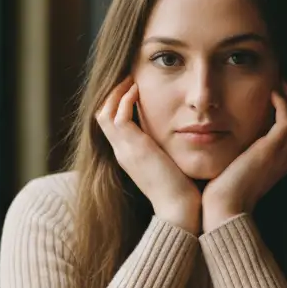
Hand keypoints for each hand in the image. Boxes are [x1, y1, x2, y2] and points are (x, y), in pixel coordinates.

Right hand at [95, 76, 200, 233]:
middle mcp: (122, 152)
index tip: (134, 87)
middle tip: (129, 77)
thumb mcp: (171, 163)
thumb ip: (168, 147)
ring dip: (117, 92)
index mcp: (129, 155)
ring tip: (131, 78)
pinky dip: (125, 100)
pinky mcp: (132, 149)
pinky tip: (138, 89)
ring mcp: (124, 150)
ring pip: (105, 112)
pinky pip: (119, 117)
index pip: (113, 123)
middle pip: (103, 114)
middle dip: (114, 94)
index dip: (119, 103)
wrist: (180, 210)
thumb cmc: (183, 190)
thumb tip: (182, 133)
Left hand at [201, 82, 286, 232]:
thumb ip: (240, 151)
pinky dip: (285, 102)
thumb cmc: (222, 191)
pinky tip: (272, 91)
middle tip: (282, 79)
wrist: (223, 209)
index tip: (279, 89)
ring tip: (280, 81)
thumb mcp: (235, 166)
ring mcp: (283, 154)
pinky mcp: (274, 150)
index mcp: (281, 160)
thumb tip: (228, 135)